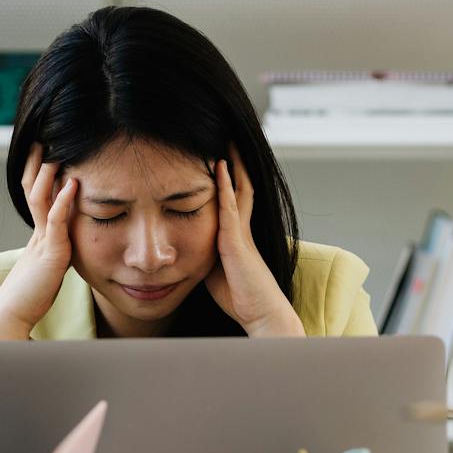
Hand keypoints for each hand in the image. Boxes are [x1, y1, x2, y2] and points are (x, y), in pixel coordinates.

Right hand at [0, 144, 77, 340]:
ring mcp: (42, 242)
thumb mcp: (48, 269)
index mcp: (38, 235)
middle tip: (44, 136)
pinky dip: (64, 201)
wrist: (11, 318)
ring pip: (42, 199)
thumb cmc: (29, 299)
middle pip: (34, 188)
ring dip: (49, 173)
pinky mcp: (50, 254)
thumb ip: (56, 253)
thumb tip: (68, 245)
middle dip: (39, 162)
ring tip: (57, 150)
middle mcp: (38, 233)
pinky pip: (56, 222)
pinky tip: (72, 184)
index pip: (36, 194)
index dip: (39, 171)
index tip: (45, 149)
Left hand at [203, 147, 300, 336]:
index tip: (222, 158)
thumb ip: (206, 256)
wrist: (264, 315)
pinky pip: (231, 208)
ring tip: (226, 141)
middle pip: (241, 187)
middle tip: (229, 138)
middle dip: (235, 163)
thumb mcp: (217, 272)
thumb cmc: (242, 299)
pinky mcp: (238, 242)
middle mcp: (243, 230)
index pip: (235, 200)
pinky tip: (219, 168)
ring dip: (232, 166)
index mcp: (238, 237)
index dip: (229, 178)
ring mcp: (242, 234)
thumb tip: (189, 250)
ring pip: (238, 191)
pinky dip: (224, 186)